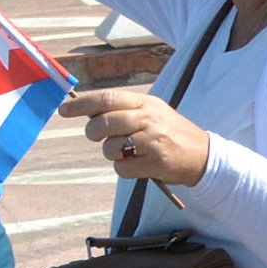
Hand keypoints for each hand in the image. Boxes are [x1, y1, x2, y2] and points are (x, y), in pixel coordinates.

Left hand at [71, 87, 212, 186]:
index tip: (64, 110)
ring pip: (110, 148)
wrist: (203, 154)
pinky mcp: (154, 163)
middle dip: (93, 132)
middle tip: (98, 136)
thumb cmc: (170, 132)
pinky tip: (138, 163)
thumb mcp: (151, 111)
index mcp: (145, 103)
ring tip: (128, 151)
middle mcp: (148, 119)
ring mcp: (152, 141)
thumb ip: (123, 109)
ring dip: (112, 153)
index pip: (107, 99)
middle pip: (104, 123)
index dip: (82, 104)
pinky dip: (124, 169)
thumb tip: (86, 110)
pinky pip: (121, 168)